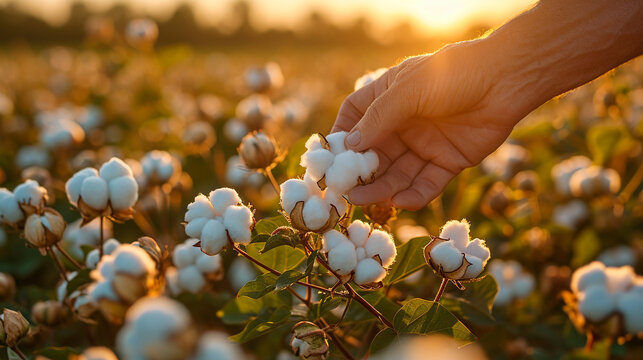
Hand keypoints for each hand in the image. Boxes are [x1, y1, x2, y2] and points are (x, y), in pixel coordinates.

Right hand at [332, 39, 531, 209]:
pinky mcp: (448, 161)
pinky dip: (414, 194)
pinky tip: (402, 201)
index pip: (356, 117)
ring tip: (364, 200)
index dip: (342, 137)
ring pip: (397, 172)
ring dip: (382, 188)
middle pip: (374, 153)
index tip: (328, 158)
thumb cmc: (453, 74)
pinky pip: (426, 183)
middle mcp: (404, 122)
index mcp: (390, 97)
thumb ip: (380, 118)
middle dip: (360, 172)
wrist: (506, 80)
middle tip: (345, 191)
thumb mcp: (409, 90)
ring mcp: (425, 143)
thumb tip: (351, 146)